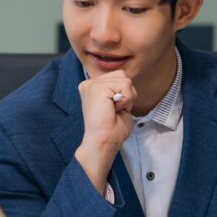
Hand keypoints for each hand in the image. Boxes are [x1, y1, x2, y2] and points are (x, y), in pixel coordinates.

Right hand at [74, 71, 135, 191]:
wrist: (104, 141)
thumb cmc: (112, 128)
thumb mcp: (118, 102)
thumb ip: (120, 88)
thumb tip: (127, 79)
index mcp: (93, 86)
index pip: (119, 76)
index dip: (124, 94)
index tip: (114, 110)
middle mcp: (89, 83)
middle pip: (122, 75)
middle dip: (126, 94)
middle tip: (115, 110)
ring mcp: (92, 84)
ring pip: (125, 79)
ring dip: (127, 97)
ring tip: (114, 109)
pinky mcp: (96, 87)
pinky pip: (125, 86)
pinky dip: (126, 100)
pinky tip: (113, 109)